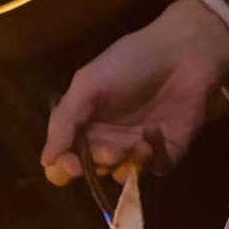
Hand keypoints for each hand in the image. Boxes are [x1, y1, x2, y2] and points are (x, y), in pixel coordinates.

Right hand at [41, 0, 228, 184]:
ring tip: (136, 141)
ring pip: (122, 175)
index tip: (73, 164)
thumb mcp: (88, 84)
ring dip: (125, 161)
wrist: (182, 54)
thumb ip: (64, 121)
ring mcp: (137, 150)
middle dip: (100, 161)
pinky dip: (151, 158)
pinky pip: (153, 171)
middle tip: (111, 147)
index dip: (66, 168)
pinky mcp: (166, 154)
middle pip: (94, 170)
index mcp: (85, 124)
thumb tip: (46, 160)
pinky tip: (154, 134)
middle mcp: (109, 141)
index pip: (66, 161)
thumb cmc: (130, 63)